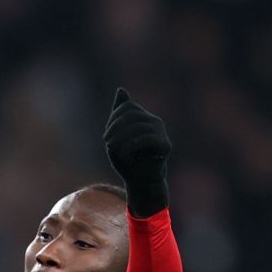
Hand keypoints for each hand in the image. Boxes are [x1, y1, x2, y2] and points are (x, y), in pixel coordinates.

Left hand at [103, 88, 170, 216]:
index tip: (106, 137)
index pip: (127, 107)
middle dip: (115, 128)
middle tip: (108, 143)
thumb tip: (121, 89)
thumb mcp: (117, 136)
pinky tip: (125, 155)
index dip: (114, 119)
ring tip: (115, 150)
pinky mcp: (165, 145)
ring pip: (138, 126)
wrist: (139, 182)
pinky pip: (147, 138)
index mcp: (144, 118)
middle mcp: (155, 122)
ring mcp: (162, 133)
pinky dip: (131, 146)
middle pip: (132, 115)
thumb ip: (118, 115)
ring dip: (121, 139)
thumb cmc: (126, 160)